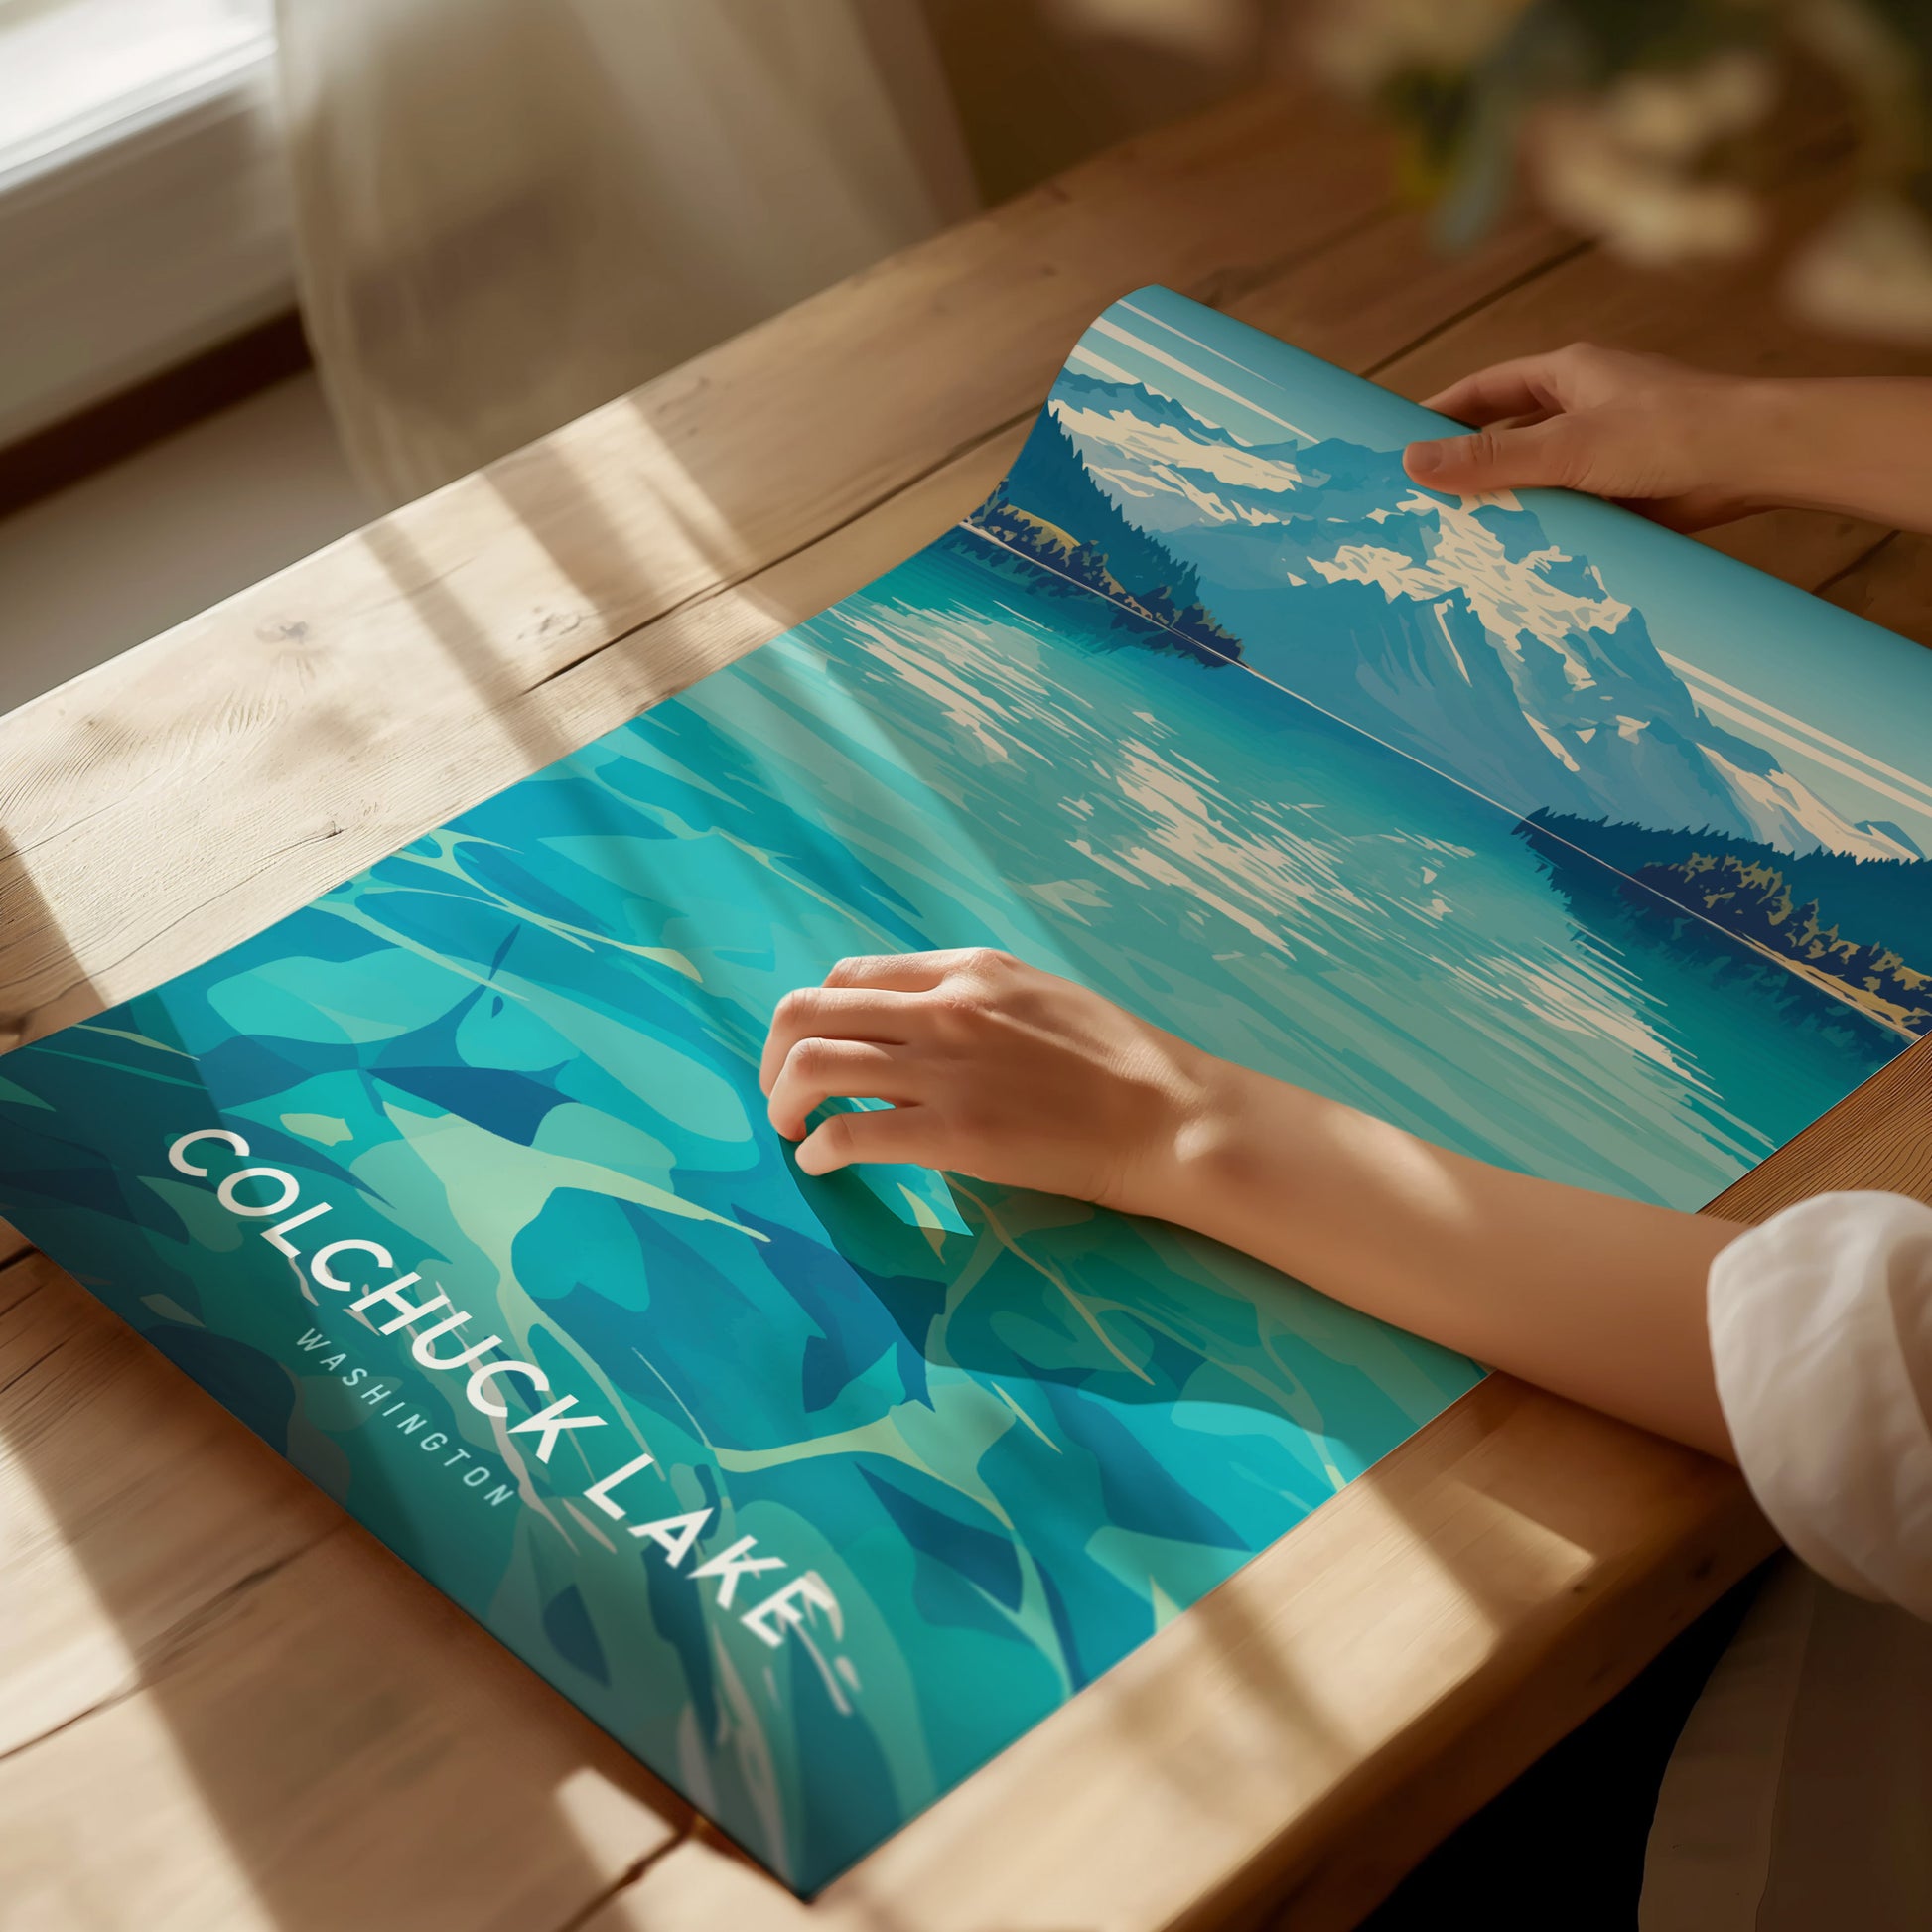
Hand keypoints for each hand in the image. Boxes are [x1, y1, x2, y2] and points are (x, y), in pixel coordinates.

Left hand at [759, 947, 1218, 1212]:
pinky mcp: (954, 1132)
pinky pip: (849, 1132)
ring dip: (784, 1101)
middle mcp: (943, 1006)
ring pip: (813, 1065)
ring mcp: (945, 1068)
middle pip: (808, 1011)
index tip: (815, 1052)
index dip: (817, 1016)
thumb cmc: (1117, 1062)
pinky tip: (823, 1165)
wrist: (1169, 1115)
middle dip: (776, 1056)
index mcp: (965, 968)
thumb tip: (903, 1040)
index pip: (850, 975)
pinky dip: (819, 1150)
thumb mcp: (1035, 998)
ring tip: (793, 1131)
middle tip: (783, 1095)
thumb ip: (966, 1005)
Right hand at [1402, 342, 1766, 530]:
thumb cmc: (1671, 432)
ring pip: (1540, 478)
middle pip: (1509, 435)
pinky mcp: (1628, 491)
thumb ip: (1491, 458)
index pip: (1486, 390)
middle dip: (1469, 466)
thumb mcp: (1568, 446)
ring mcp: (1608, 451)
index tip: (1398, 443)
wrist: (1759, 461)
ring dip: (1509, 504)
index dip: (1441, 413)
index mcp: (1569, 374)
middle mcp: (1586, 407)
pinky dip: (1547, 530)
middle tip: (1420, 502)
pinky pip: (1572, 510)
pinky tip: (1520, 560)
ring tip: (1459, 540)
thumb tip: (1409, 463)